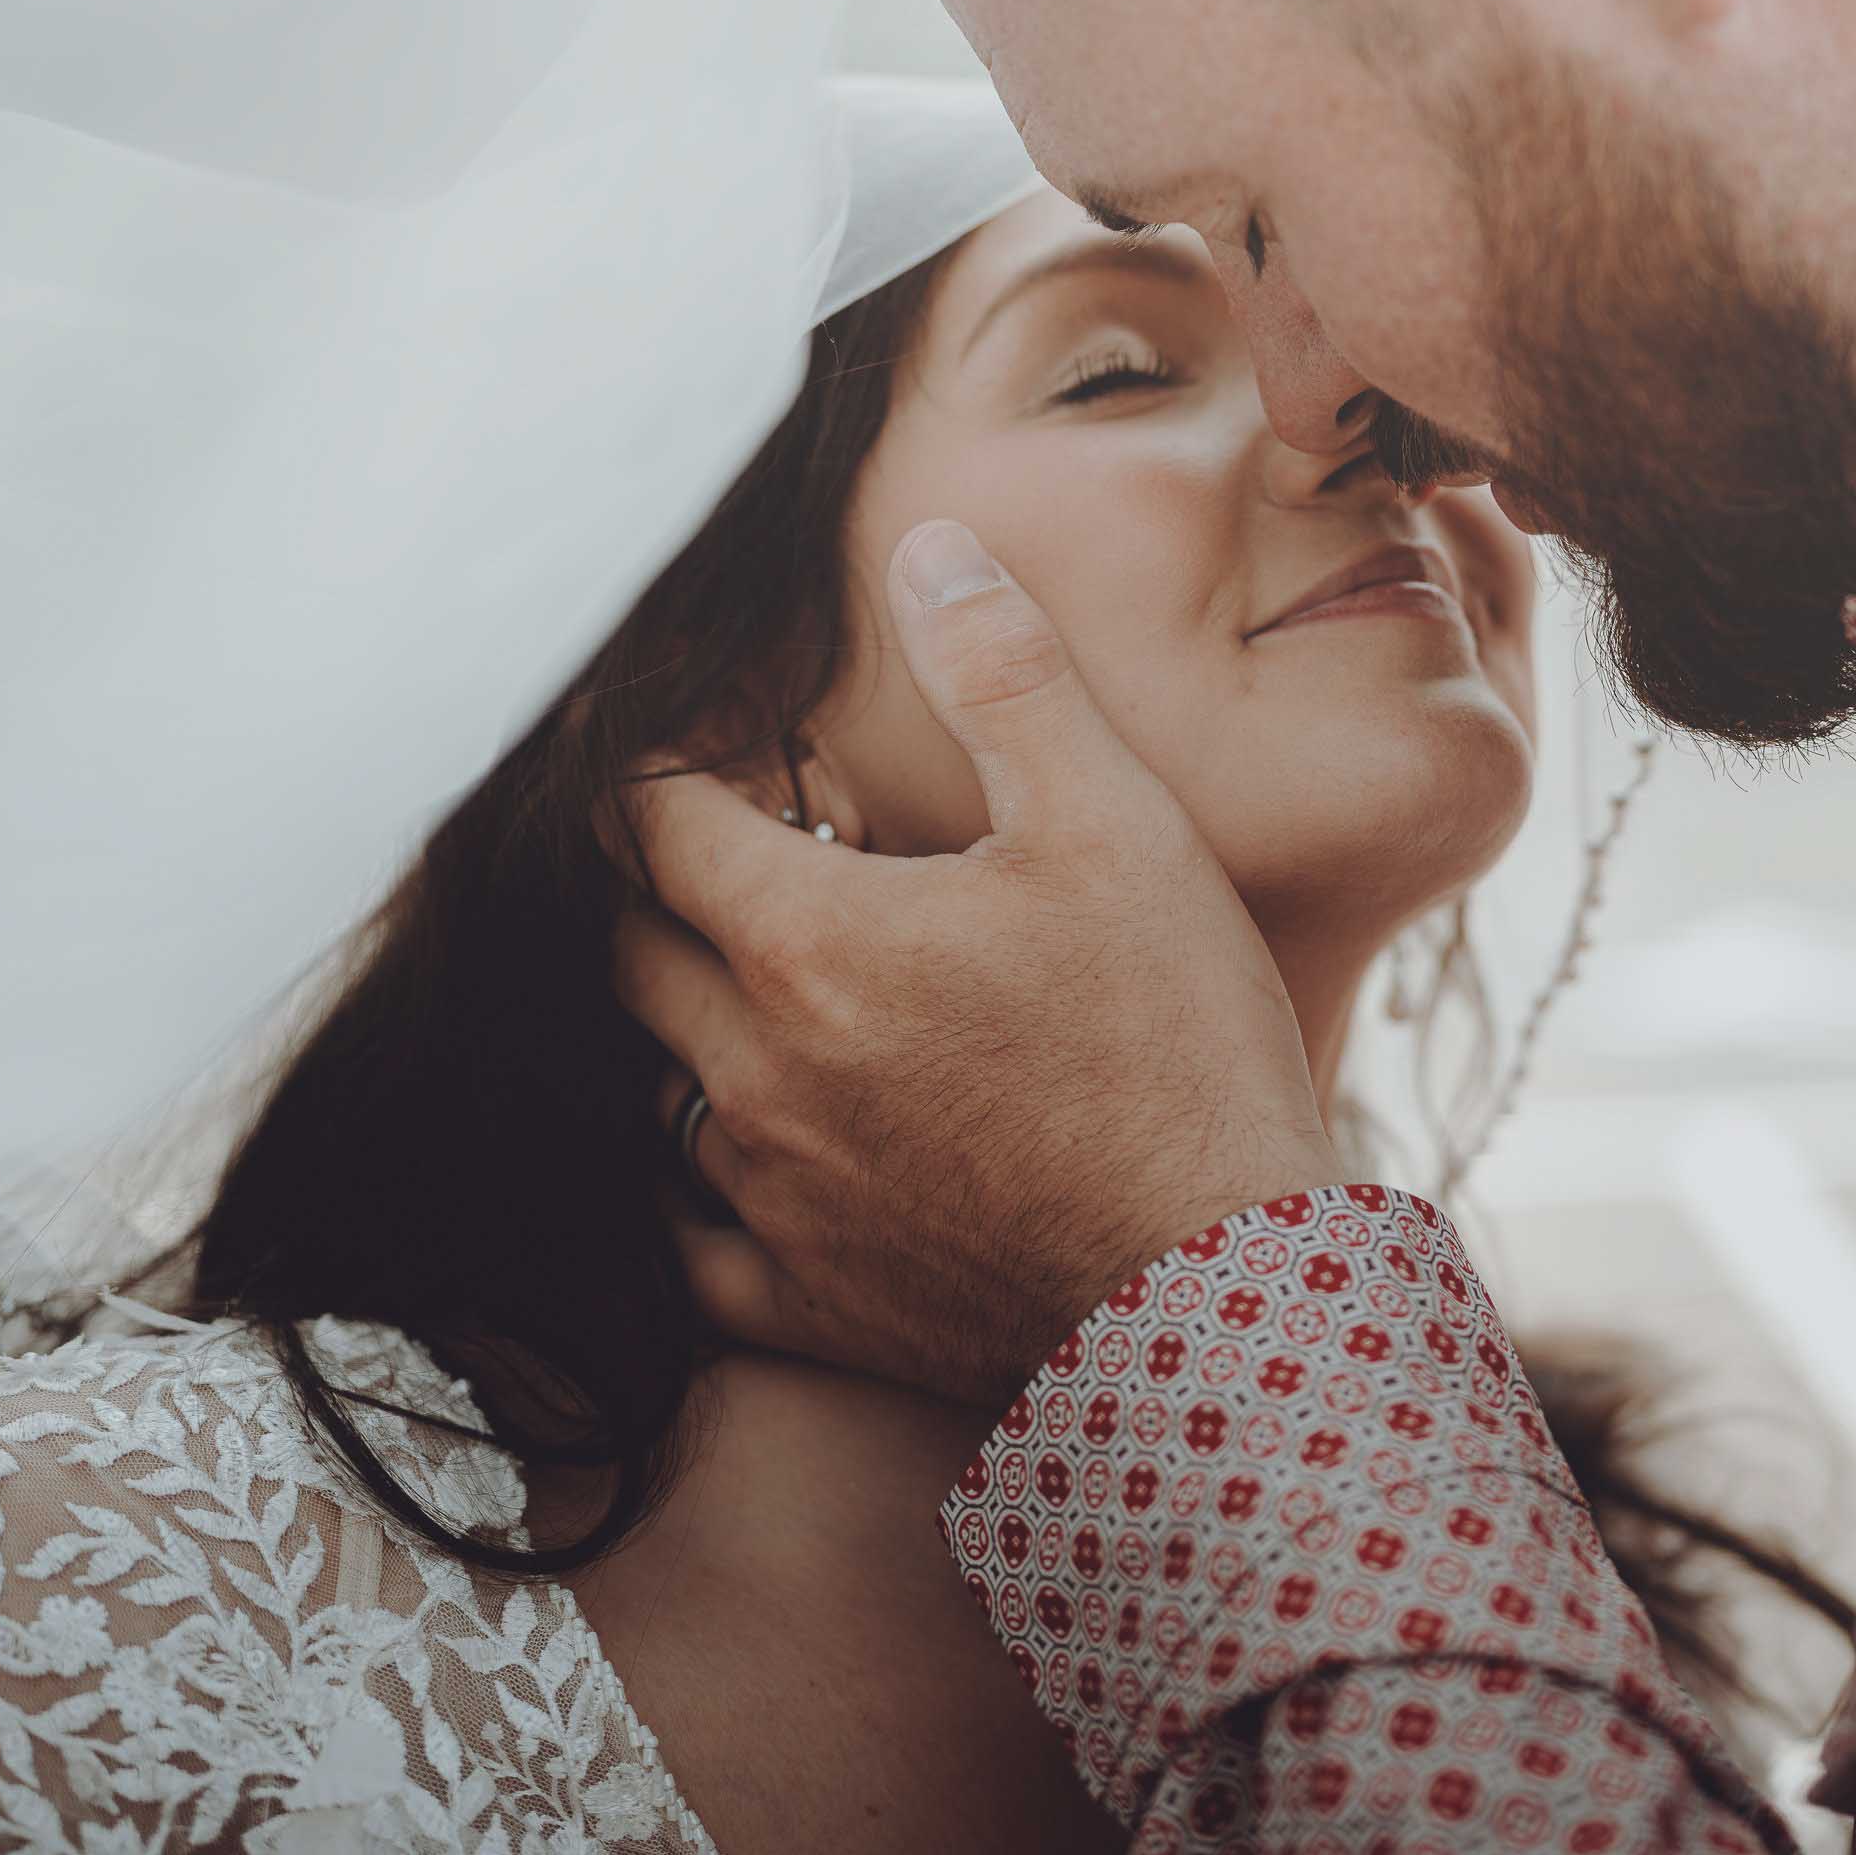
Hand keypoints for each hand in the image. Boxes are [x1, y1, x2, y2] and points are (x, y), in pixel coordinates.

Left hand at [612, 519, 1339, 1406]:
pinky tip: (751, 1161)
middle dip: (664, 893)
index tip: (694, 747)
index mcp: (804, 941)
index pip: (654, 824)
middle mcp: (752, 1071)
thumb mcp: (1114, 824)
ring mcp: (770, 1198)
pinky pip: (691, 1245)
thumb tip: (931, 550)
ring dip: (691, 1030)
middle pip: (631, 954)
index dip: (660, 768)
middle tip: (734, 860)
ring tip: (765, 995)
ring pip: (655, 1091)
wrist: (1224, 1286)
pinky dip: (701, 1190)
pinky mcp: (806, 1304)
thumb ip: (1005, 676)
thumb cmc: (1174, 1045)